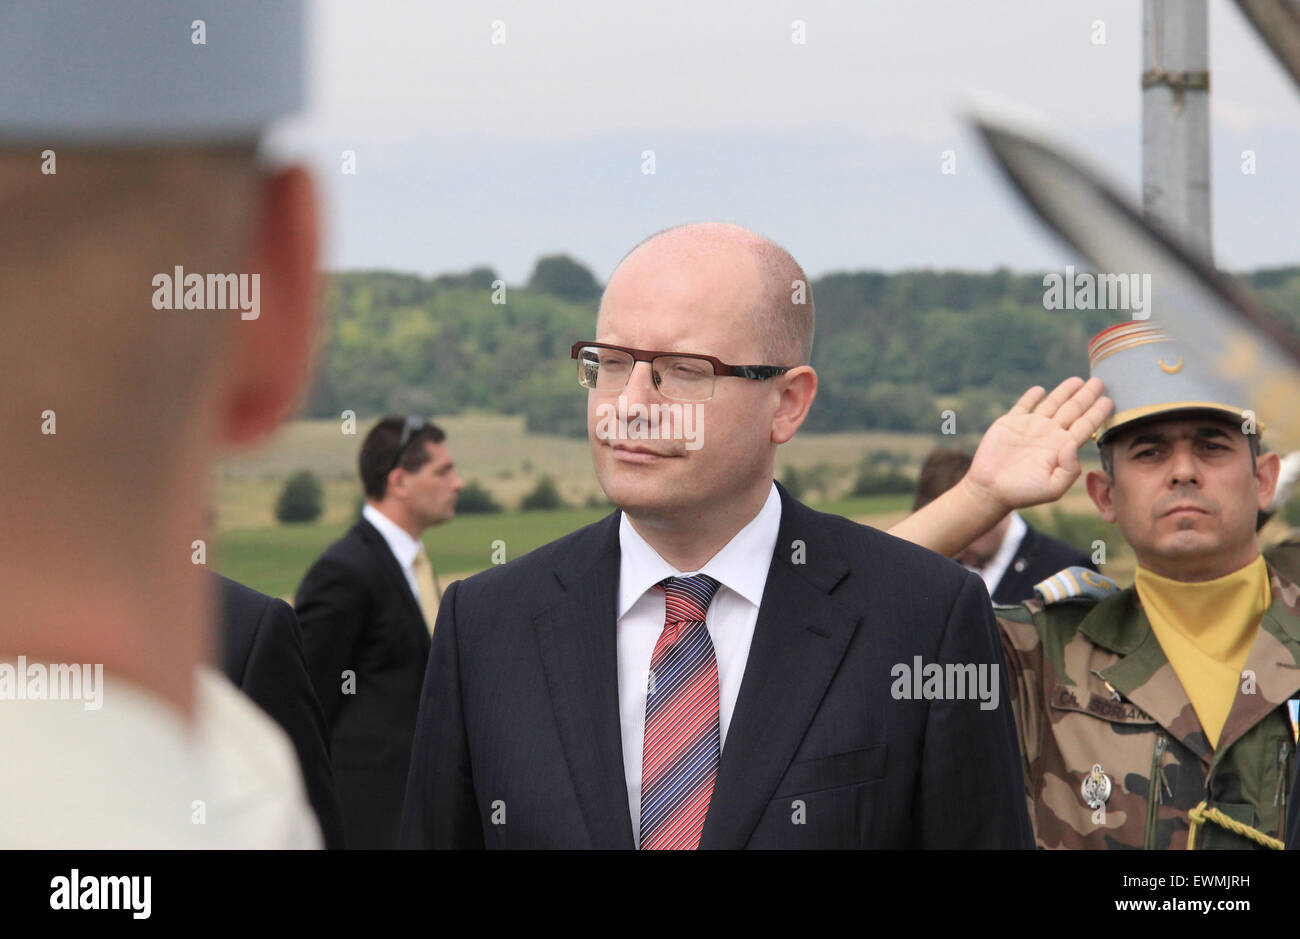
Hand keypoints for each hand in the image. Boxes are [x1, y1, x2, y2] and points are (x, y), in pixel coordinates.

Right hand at [962, 377, 1112, 511]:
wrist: (991, 490)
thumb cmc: (1023, 493)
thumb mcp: (1053, 488)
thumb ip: (1069, 469)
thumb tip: (1072, 443)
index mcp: (1062, 448)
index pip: (1085, 425)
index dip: (1098, 412)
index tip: (1109, 400)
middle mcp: (1049, 434)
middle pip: (1073, 409)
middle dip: (1087, 395)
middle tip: (1100, 381)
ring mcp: (1030, 427)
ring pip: (1052, 403)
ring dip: (1065, 391)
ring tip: (1078, 380)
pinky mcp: (1010, 423)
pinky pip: (1024, 405)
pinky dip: (1031, 396)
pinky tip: (1040, 389)